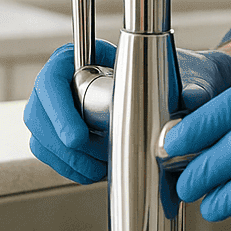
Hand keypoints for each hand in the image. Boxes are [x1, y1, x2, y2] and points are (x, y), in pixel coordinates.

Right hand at [25, 41, 230, 183]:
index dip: (58, 111)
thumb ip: (190, 88)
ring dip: (69, 160)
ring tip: (103, 169)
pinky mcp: (63, 133)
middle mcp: (64, 82)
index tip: (78, 138)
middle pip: (38, 115)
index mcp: (82, 58)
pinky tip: (97, 173)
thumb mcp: (188, 79)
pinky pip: (53, 155)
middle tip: (97, 163)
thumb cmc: (182, 77)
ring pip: (42, 139)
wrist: (185, 90)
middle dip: (62, 145)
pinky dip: (72, 168)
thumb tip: (191, 100)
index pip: (51, 81)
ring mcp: (59, 108)